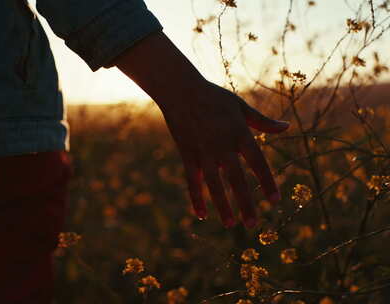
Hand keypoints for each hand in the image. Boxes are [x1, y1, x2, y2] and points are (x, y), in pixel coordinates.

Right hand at [113, 31, 288, 228]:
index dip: (267, 183)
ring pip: (214, 185)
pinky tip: (201, 215)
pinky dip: (196, 198)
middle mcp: (222, 146)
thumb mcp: (240, 107)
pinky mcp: (188, 155)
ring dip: (222, 206)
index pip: (258, 163)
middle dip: (245, 204)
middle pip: (236, 180)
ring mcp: (203, 152)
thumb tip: (287, 127)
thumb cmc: (213, 97)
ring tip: (230, 225)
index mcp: (239, 134)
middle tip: (253, 225)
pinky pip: (192, 181)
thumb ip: (262, 122)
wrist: (180, 90)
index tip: (275, 201)